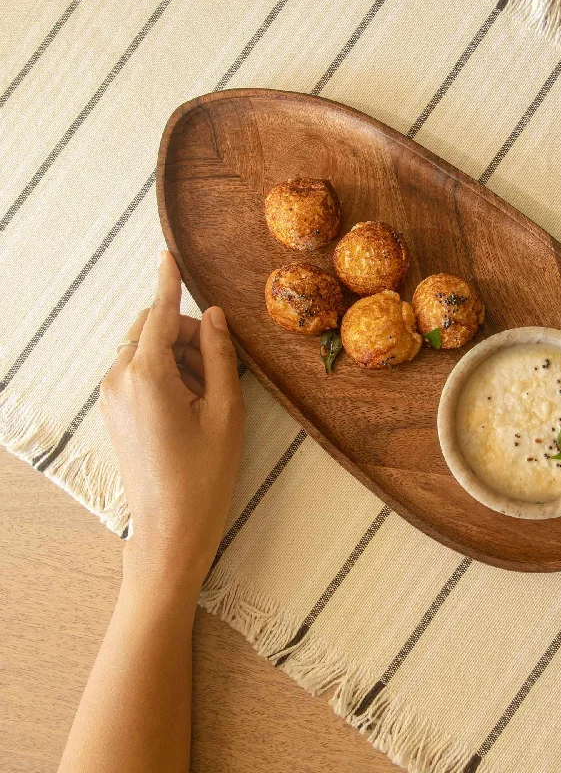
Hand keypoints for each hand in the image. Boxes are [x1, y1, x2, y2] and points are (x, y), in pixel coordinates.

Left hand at [100, 251, 244, 597]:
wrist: (169, 529)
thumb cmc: (204, 474)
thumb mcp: (225, 411)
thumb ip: (219, 356)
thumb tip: (213, 317)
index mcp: (147, 375)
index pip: (159, 314)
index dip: (168, 283)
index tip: (168, 255)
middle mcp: (120, 379)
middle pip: (152, 329)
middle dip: (186, 334)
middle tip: (220, 368)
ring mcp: (111, 397)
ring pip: (145, 350)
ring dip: (177, 356)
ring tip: (207, 397)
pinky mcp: (113, 412)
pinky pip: (137, 372)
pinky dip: (164, 373)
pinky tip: (188, 404)